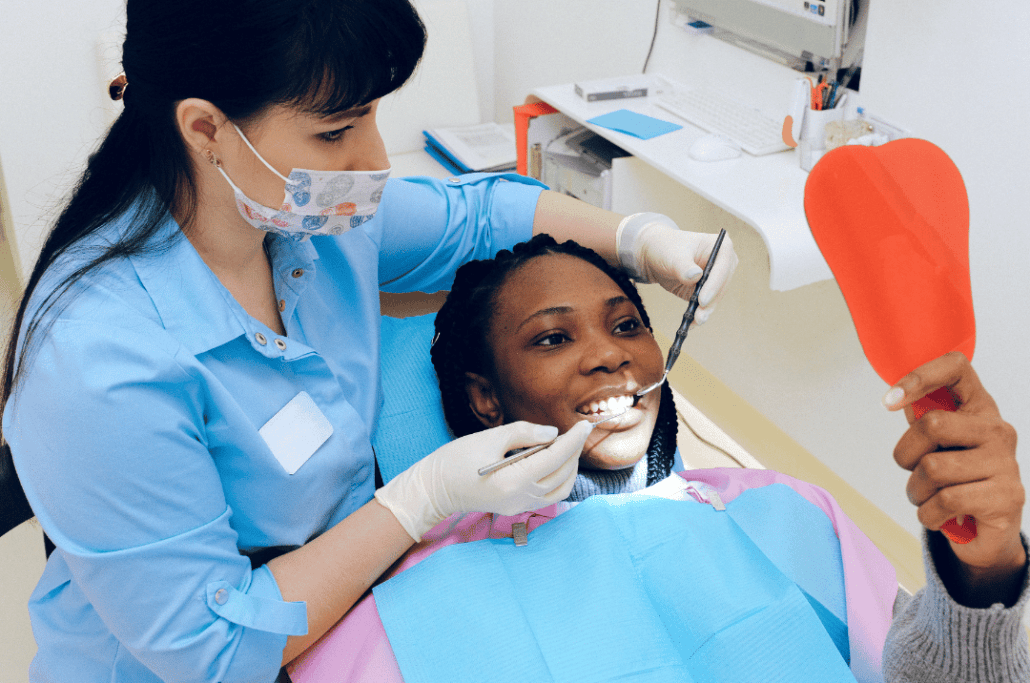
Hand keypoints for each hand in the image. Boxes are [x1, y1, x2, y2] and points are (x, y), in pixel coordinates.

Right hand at [375, 421, 591, 540]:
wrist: (435, 489)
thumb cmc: (456, 460)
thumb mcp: (489, 438)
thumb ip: (524, 433)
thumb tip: (553, 433)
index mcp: (514, 480)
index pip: (556, 458)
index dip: (574, 440)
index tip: (585, 425)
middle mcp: (521, 498)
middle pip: (563, 474)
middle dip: (574, 451)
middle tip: (574, 432)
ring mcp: (520, 506)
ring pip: (562, 489)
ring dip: (569, 467)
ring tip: (565, 447)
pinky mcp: (517, 509)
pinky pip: (550, 496)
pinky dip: (559, 479)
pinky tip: (553, 463)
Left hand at [615, 213, 737, 324]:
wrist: (654, 255)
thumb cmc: (666, 248)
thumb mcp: (673, 255)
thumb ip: (684, 266)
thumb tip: (696, 276)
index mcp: (721, 246)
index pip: (722, 268)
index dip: (714, 285)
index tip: (703, 300)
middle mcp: (723, 263)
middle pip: (721, 286)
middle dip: (710, 302)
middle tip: (699, 316)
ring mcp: (716, 278)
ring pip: (715, 298)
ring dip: (705, 311)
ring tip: (694, 321)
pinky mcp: (707, 291)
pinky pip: (706, 305)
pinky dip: (699, 314)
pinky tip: (691, 323)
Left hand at [885, 352, 1025, 605]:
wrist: (987, 532)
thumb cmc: (956, 481)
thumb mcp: (938, 445)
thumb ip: (923, 420)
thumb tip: (897, 400)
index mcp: (979, 408)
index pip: (956, 368)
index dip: (919, 377)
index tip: (889, 401)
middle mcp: (998, 430)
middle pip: (931, 424)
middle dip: (906, 455)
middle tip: (914, 472)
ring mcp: (1006, 463)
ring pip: (932, 467)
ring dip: (916, 491)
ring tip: (929, 498)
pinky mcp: (1007, 497)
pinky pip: (945, 500)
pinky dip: (928, 514)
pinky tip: (940, 516)